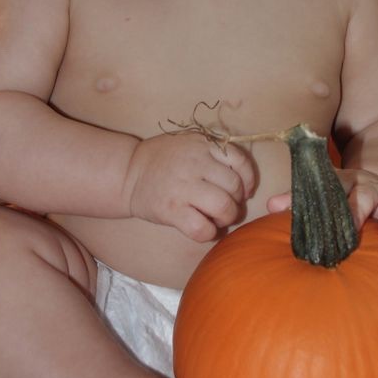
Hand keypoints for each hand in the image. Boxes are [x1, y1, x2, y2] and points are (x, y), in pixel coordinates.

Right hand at [124, 133, 255, 241]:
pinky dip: (209, 233)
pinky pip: (202, 228)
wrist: (129, 173)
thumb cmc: (164, 160)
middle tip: (227, 208)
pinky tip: (204, 229)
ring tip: (217, 219)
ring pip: (223, 207)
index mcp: (203, 144)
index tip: (245, 191)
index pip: (240, 161)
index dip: (248, 180)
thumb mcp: (190, 143)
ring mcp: (183, 186)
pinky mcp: (171, 209)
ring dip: (226, 218)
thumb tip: (244, 181)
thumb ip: (215, 153)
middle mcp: (195, 162)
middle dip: (236, 203)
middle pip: (234, 187)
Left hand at [267, 168, 377, 246]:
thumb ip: (298, 201)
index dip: (324, 200)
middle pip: (366, 195)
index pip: (333, 186)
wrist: (371, 186)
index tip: (317, 218)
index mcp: (343, 183)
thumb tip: (271, 205)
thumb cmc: (337, 200)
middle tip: (350, 230)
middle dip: (358, 211)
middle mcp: (370, 188)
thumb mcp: (320, 195)